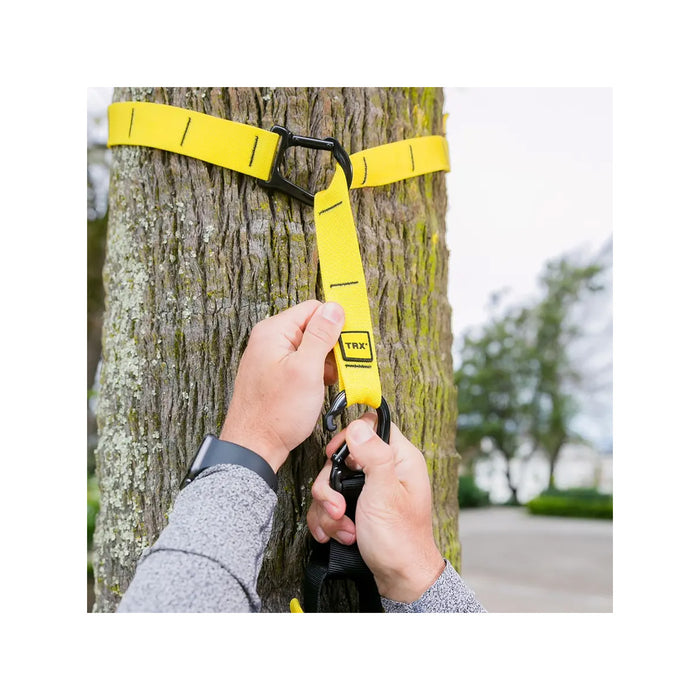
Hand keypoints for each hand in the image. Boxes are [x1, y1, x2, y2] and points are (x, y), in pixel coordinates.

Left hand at [220, 300, 344, 471]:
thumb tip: (334, 308)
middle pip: (313, 328)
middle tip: (340, 369)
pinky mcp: (275, 374)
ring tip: (326, 383)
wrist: (254, 447)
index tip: (349, 343)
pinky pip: (302, 364)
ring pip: (310, 347)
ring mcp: (271, 358)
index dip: (335, 324)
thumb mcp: (306, 369)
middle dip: (331, 347)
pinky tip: (317, 389)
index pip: (314, 309)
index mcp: (273, 331)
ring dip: (325, 363)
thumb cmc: (276, 413)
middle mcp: (269, 340)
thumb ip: (321, 335)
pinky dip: (315, 374)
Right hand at [307, 414, 445, 602]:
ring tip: (344, 528)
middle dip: (332, 487)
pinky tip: (339, 534)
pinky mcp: (358, 507)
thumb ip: (373, 455)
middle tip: (340, 507)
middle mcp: (386, 470)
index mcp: (400, 458)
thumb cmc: (400, 539)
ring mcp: (370, 490)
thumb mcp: (385, 493)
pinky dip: (330, 521)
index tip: (337, 457)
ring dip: (331, 509)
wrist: (398, 579)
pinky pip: (331, 504)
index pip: (371, 426)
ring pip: (332, 484)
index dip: (349, 438)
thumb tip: (358, 425)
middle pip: (342, 458)